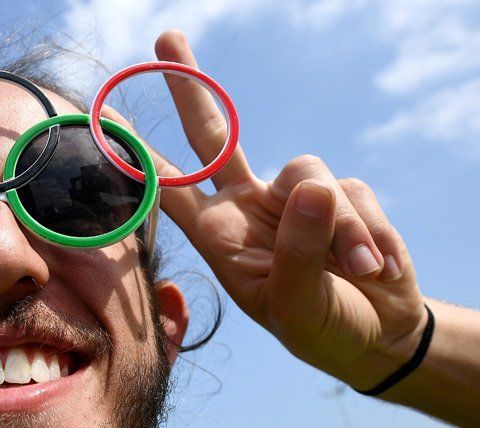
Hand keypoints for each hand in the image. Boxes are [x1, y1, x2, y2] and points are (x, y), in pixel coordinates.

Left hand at [148, 30, 426, 389]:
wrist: (375, 336)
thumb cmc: (318, 329)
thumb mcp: (297, 306)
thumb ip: (299, 251)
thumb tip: (309, 185)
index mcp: (219, 236)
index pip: (169, 188)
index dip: (136, 156)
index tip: (104, 119)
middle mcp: (248, 205)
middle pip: (214, 133)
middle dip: (189, 85)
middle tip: (166, 38)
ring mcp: (293, 196)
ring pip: (306, 172)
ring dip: (337, 226)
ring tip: (356, 271)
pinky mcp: (339, 192)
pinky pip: (351, 192)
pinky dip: (370, 233)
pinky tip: (376, 267)